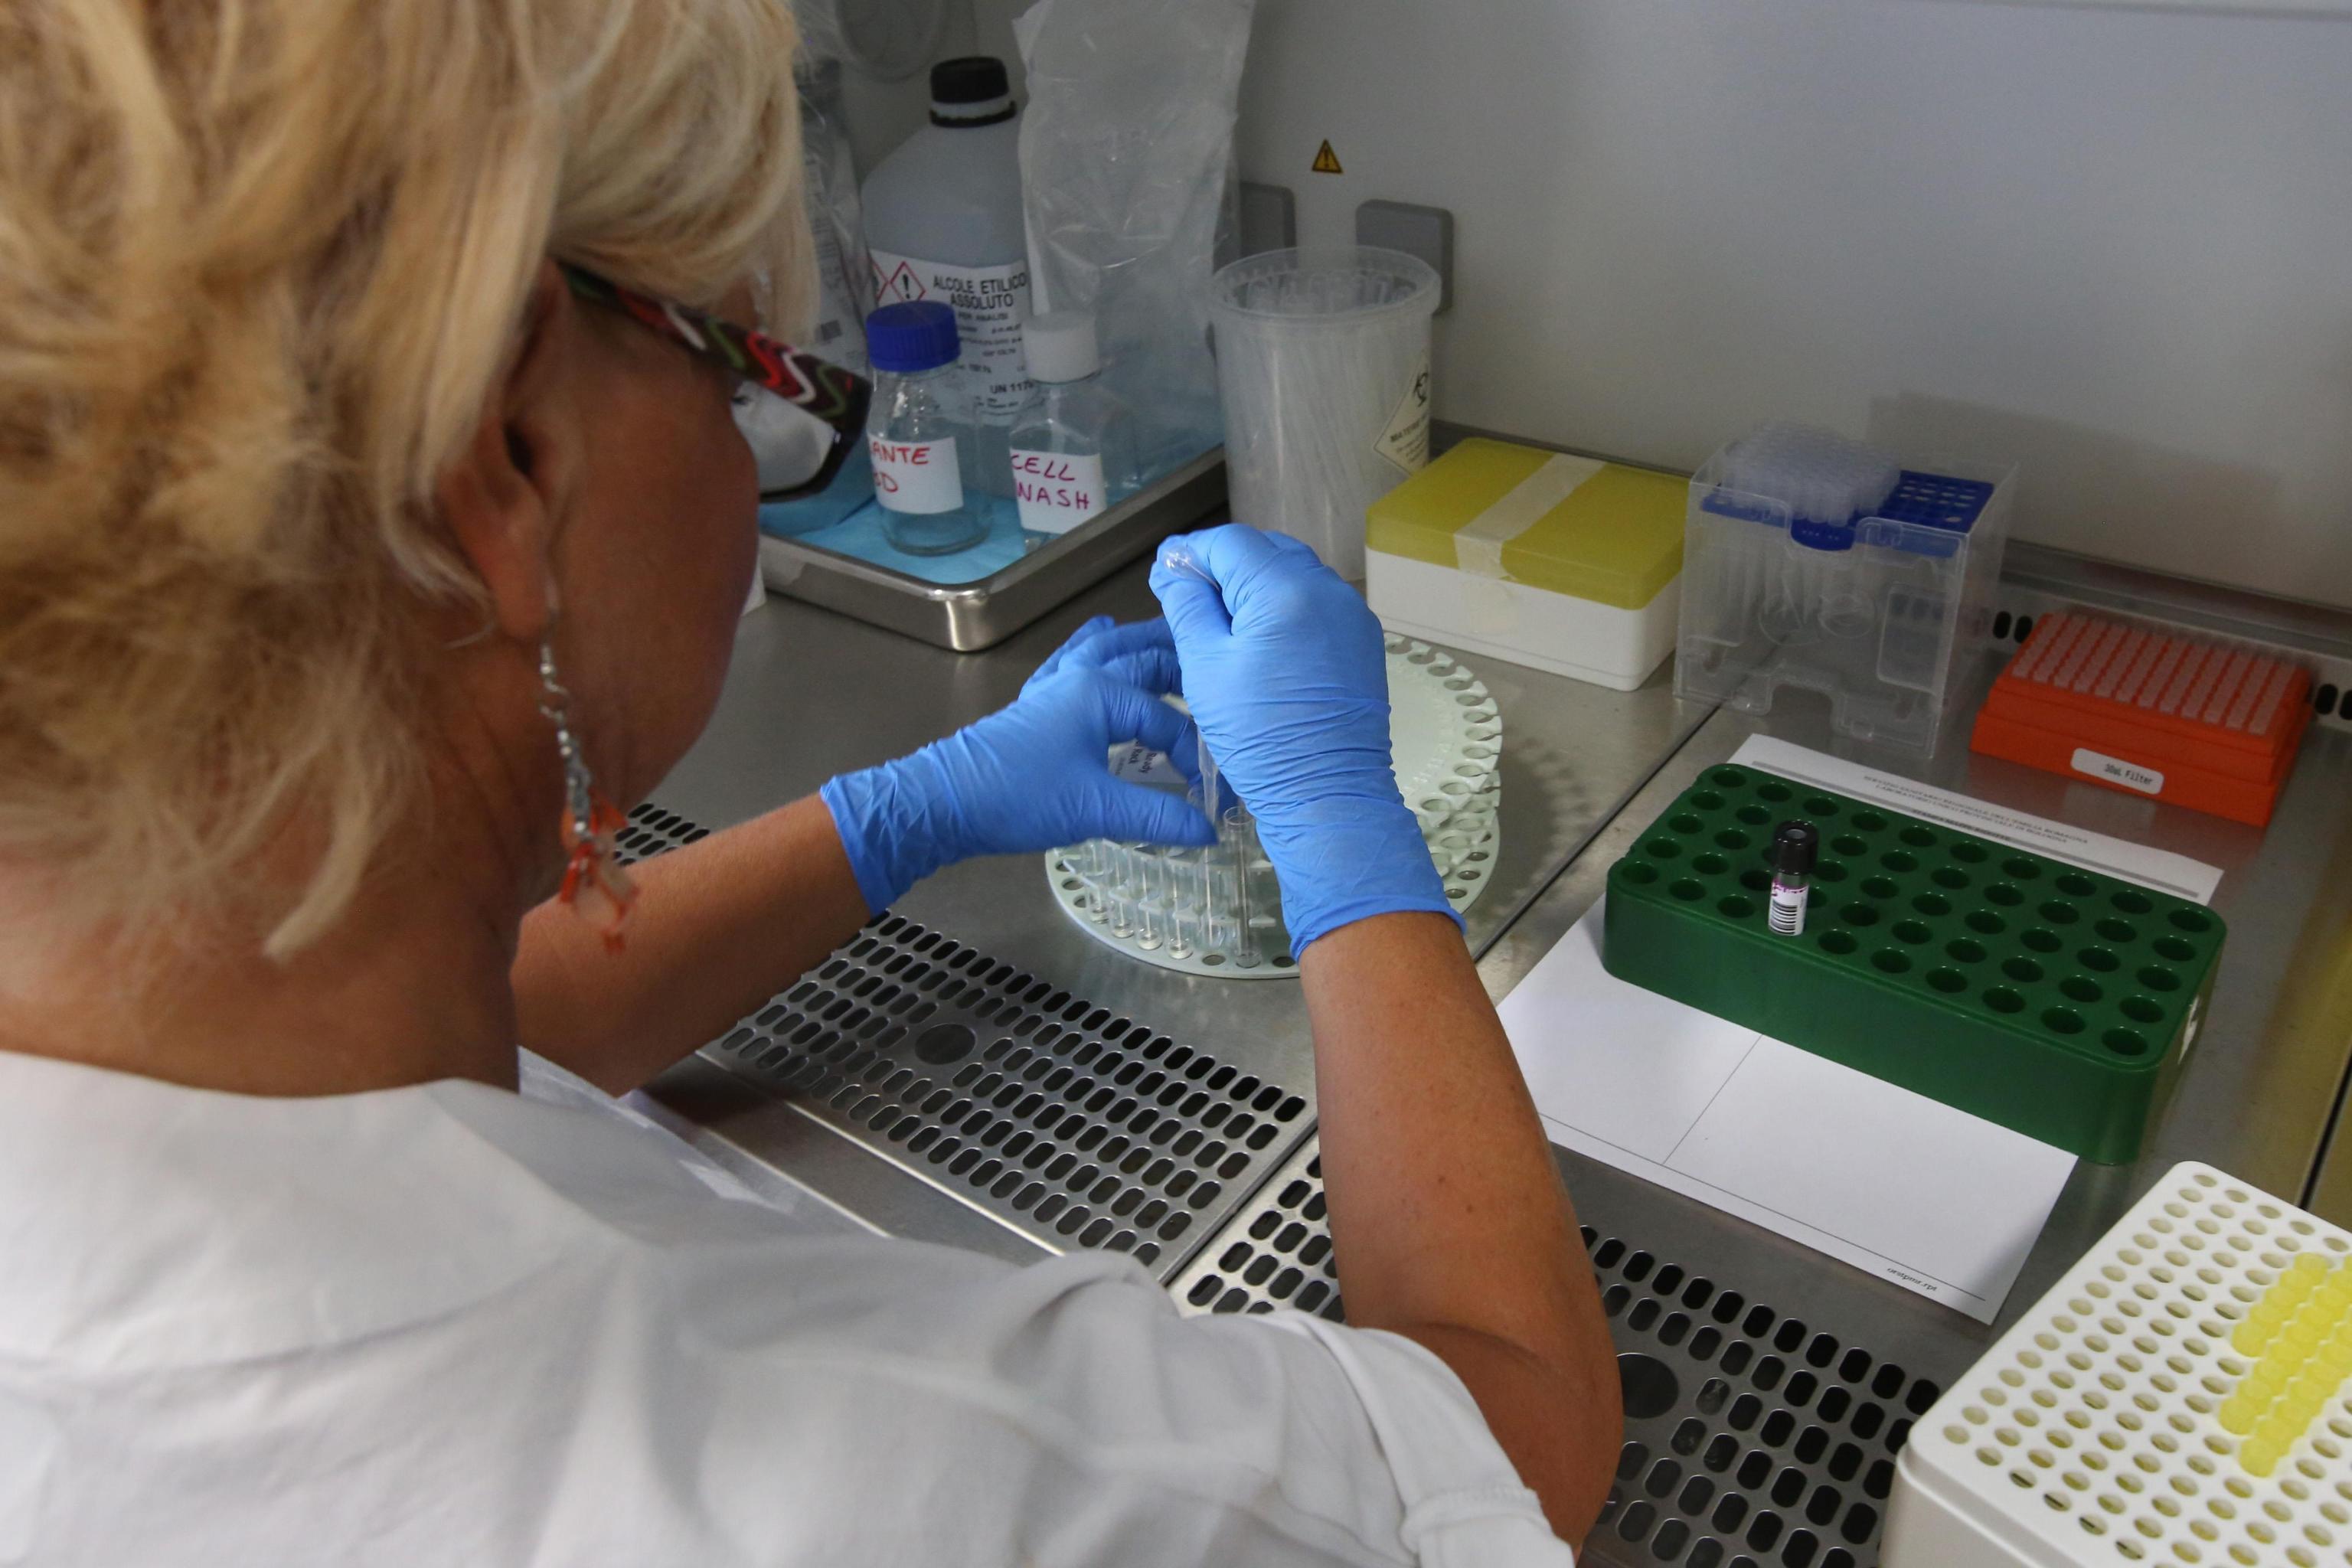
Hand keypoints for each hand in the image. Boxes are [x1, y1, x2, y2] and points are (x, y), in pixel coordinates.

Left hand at [819, 616, 1214, 912]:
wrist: (943, 802)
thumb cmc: (1019, 797)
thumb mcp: (1097, 810)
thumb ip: (1158, 818)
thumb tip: (1210, 831)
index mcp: (1100, 692)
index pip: (1167, 718)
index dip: (1195, 752)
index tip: (1210, 788)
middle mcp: (1079, 676)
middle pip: (1141, 655)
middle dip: (1181, 661)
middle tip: (1217, 672)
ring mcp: (1052, 686)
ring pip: (1105, 648)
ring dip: (1140, 643)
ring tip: (1172, 640)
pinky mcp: (1033, 703)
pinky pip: (1071, 659)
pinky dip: (1093, 645)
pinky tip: (1100, 632)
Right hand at [1150, 525, 1453, 955]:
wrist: (1329, 797)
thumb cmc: (1259, 737)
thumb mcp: (1206, 669)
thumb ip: (1187, 607)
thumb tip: (1170, 566)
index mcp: (1286, 589)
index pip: (1230, 543)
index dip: (1191, 552)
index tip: (1162, 571)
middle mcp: (1328, 590)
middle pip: (1267, 551)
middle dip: (1225, 566)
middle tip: (1190, 598)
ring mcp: (1352, 615)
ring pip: (1295, 575)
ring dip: (1257, 585)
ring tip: (1224, 623)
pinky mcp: (1364, 642)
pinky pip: (1318, 605)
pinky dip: (1286, 608)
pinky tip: (1264, 642)